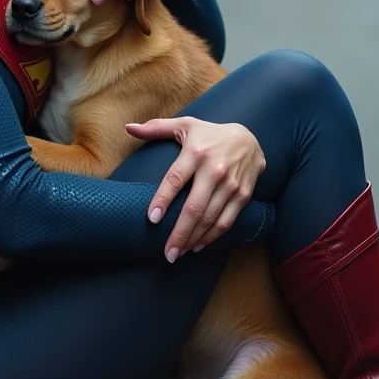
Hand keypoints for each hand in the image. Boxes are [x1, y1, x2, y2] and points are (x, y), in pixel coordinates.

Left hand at [125, 118, 265, 261]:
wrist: (250, 139)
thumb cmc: (210, 134)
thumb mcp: (185, 125)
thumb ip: (156, 128)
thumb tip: (128, 127)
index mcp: (196, 152)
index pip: (176, 178)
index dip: (163, 199)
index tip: (152, 218)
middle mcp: (214, 170)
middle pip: (194, 207)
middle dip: (179, 233)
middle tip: (166, 253)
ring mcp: (230, 184)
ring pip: (210, 219)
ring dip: (193, 239)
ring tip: (177, 253)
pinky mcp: (243, 195)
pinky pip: (226, 221)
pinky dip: (212, 237)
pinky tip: (198, 246)